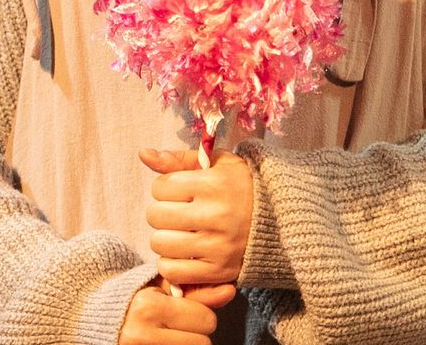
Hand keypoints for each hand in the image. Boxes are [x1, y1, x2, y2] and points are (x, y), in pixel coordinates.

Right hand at [120, 280, 234, 344]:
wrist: (93, 316)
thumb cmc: (135, 298)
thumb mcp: (163, 287)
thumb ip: (199, 291)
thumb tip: (230, 291)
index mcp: (149, 307)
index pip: (206, 320)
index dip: (202, 316)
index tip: (187, 312)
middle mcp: (140, 334)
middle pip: (202, 344)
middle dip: (197, 334)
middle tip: (180, 326)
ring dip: (188, 344)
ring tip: (172, 335)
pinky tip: (168, 341)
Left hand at [141, 147, 253, 286]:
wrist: (282, 219)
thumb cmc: (242, 187)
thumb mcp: (218, 165)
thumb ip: (179, 159)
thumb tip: (143, 154)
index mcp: (216, 184)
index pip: (161, 187)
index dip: (167, 188)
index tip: (183, 191)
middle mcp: (216, 214)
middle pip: (156, 215)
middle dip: (164, 212)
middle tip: (181, 212)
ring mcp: (217, 245)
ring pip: (160, 244)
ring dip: (166, 238)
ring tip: (184, 232)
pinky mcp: (218, 270)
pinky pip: (172, 270)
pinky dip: (173, 263)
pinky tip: (187, 252)